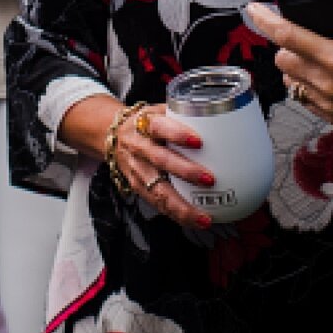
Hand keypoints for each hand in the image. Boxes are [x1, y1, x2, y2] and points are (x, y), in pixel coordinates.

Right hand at [66, 95, 217, 230]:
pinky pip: (156, 203)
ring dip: (181, 205)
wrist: (113, 135)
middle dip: (185, 172)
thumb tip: (220, 121)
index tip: (198, 141)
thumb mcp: (159, 111)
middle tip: (209, 179)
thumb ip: (183, 115)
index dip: (177, 133)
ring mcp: (136, 169)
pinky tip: (193, 220)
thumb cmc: (146, 124)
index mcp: (146, 124)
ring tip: (203, 217)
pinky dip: (176, 214)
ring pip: (157, 190)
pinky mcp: (136, 186)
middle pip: (160, 160)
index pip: (159, 126)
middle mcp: (139, 147)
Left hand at [244, 0, 332, 152]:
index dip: (265, 20)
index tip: (253, 8)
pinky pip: (304, 99)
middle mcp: (329, 84)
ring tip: (309, 53)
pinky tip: (321, 76)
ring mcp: (330, 104)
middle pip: (283, 58)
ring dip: (294, 65)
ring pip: (290, 80)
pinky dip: (305, 85)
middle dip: (285, 43)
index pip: (289, 37)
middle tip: (298, 32)